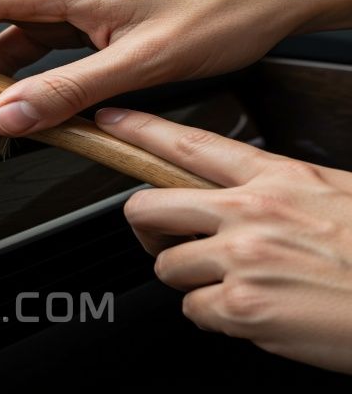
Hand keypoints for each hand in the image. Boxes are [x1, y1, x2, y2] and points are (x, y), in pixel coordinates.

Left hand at [95, 107, 351, 373]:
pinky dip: (214, 317)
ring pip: (167, 266)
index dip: (140, 129)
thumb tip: (235, 197)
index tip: (109, 121)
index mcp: (276, 178)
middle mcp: (250, 212)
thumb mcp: (333, 194)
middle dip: (147, 228)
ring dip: (191, 280)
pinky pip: (193, 311)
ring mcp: (241, 259)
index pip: (190, 144)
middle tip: (168, 240)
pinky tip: (251, 313)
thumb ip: (276, 191)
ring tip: (235, 284)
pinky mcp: (242, 307)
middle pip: (148, 206)